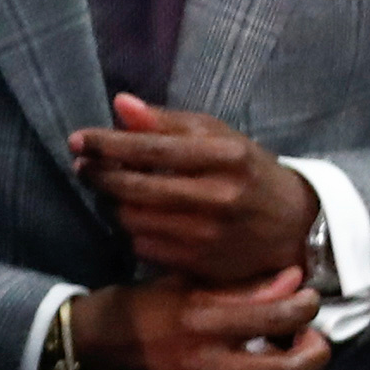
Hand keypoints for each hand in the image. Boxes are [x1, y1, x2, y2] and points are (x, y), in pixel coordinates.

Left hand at [69, 97, 317, 285]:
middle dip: (99, 176)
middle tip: (83, 166)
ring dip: (111, 204)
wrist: (291, 225)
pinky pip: (144, 246)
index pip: (151, 149)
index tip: (78, 139)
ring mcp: (209, 236)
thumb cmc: (247, 171)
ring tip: (108, 189)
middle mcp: (219, 197)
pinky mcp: (201, 264)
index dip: (107, 144)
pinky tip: (131, 215)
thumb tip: (120, 104)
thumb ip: (167, 123)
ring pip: (135, 220)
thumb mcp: (219, 136)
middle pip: (137, 188)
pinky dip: (129, 229)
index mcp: (226, 157)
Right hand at [69, 272, 328, 369]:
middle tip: (312, 337)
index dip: (306, 304)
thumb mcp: (179, 284)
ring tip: (286, 359)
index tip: (306, 297)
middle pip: (292, 368)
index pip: (280, 315)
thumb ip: (237, 286)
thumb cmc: (131, 310)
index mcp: (200, 319)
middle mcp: (206, 363)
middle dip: (316, 349)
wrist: (81, 356)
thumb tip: (291, 280)